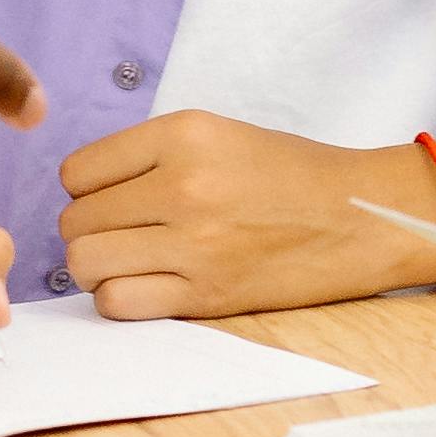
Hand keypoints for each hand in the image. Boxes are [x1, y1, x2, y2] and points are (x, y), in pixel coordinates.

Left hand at [58, 113, 435, 318]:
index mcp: (184, 134)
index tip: (109, 198)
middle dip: (89, 231)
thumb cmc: (288, 175)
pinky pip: (118, 302)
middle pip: (75, 220)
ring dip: (96, 268)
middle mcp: (183, 184)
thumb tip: (83, 191)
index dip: (85, 189)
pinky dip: (119, 298)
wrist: (359, 218)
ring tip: (127, 262)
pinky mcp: (206, 293)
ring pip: (85, 263)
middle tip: (121, 234)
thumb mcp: (217, 134)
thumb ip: (150, 155)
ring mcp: (194, 242)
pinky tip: (146, 286)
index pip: (78, 171)